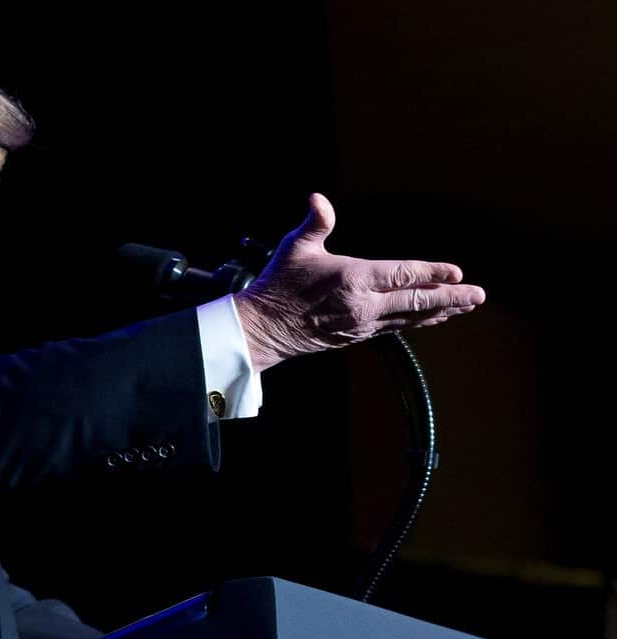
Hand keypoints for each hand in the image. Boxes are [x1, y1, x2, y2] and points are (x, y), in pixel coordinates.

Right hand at [234, 193, 485, 371]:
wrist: (262, 328)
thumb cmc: (277, 284)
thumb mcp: (294, 248)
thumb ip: (315, 223)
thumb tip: (318, 198)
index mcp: (352, 278)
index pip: (402, 274)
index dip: (432, 272)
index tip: (456, 271)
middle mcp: (363, 305)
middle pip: (417, 301)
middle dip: (451, 298)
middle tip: (479, 295)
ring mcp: (362, 324)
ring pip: (411, 317)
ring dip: (441, 311)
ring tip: (465, 306)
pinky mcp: (357, 335)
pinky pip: (397, 327)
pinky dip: (419, 321)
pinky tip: (431, 318)